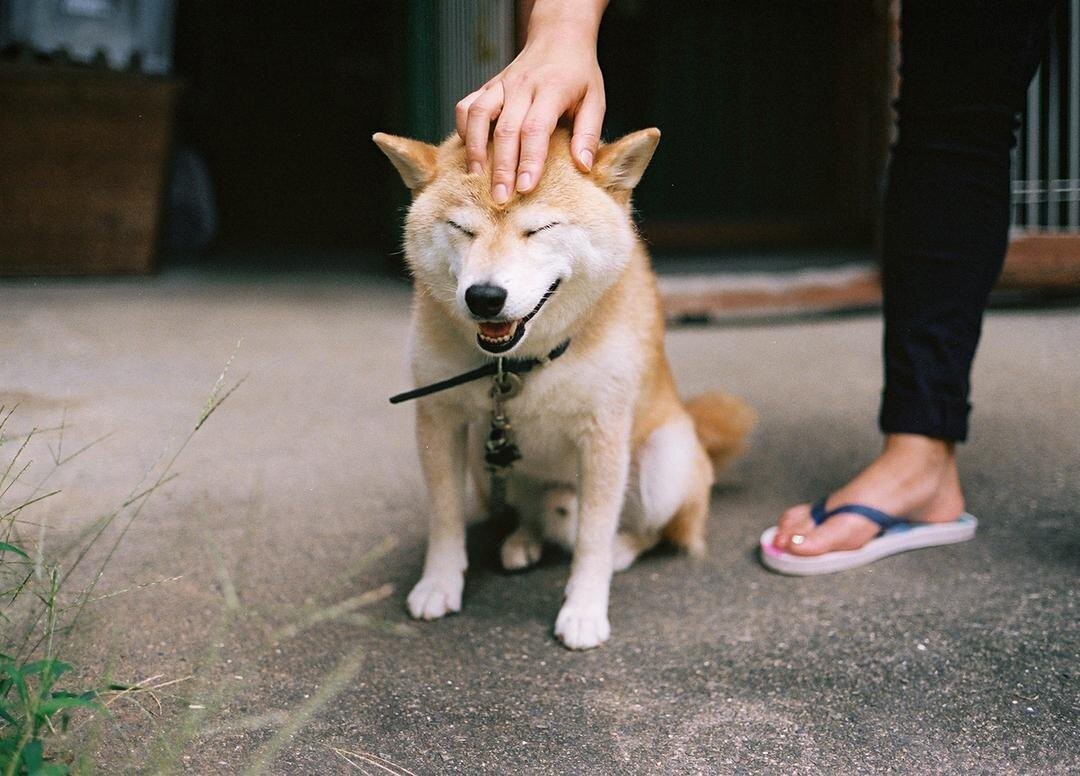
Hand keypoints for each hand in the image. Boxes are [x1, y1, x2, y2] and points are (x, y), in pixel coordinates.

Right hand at [456, 12, 605, 203]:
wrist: (559, 35)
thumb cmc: (579, 75)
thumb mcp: (595, 100)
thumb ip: (588, 134)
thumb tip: (583, 167)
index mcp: (552, 90)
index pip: (536, 128)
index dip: (530, 160)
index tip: (526, 188)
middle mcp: (523, 86)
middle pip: (506, 130)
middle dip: (501, 167)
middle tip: (500, 198)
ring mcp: (502, 84)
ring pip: (479, 116)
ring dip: (475, 149)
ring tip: (476, 177)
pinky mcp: (488, 86)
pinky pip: (467, 106)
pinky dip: (463, 128)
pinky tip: (468, 150)